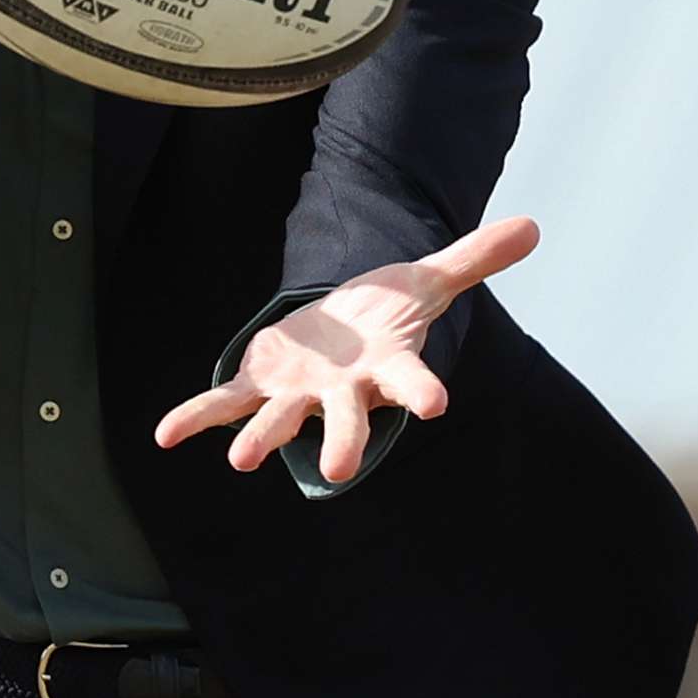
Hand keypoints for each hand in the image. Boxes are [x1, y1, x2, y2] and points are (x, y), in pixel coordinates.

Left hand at [154, 216, 539, 482]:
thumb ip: (474, 259)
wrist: (343, 333)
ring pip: (281, 422)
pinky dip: (195, 419)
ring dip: (262, 440)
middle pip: (346, 420)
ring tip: (243, 462)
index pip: (411, 381)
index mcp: (386, 368)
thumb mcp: (427, 279)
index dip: (420, 392)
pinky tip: (165, 435)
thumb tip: (532, 227)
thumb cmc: (387, 316)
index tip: (435, 406)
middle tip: (339, 470)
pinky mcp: (260, 386)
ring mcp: (298, 395)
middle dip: (342, 441)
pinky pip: (224, 406)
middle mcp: (343, 392)